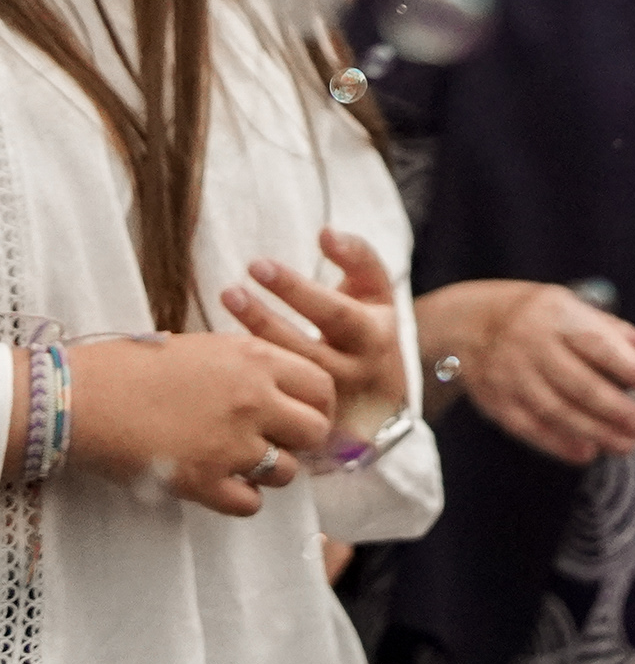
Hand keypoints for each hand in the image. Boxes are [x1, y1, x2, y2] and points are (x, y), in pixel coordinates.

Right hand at [68, 328, 334, 514]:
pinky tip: (223, 486)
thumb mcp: (207, 347)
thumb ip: (251, 364)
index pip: (322, 385)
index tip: (306, 413)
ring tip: (245, 464)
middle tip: (282, 444)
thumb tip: (283, 383)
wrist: (82, 396)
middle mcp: (254, 400)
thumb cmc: (135, 366)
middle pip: (315, 431)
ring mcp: (230, 443)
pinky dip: (241, 500)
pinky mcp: (201, 481)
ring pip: (287, 471)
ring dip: (271, 472)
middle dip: (303, 441)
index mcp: (257, 359)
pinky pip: (249, 504)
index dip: (319, 404)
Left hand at [223, 226, 406, 451]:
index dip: (296, 290)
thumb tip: (326, 232)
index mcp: (376, 335)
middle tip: (230, 289)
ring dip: (252, 343)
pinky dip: (248, 377)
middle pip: (304, 349)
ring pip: (286, 377)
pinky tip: (222, 353)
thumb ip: (358, 259)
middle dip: (265, 317)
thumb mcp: (377, 295)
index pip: (335, 312)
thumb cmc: (369, 331)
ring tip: (224, 307)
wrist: (384, 400)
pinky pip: (274, 403)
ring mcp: (333, 405)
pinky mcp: (311, 431)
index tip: (257, 265)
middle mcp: (356, 372)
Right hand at [447, 279, 634, 464]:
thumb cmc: (536, 315)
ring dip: (593, 431)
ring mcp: (510, 376)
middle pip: (577, 383)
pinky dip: (557, 443)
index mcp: (557, 315)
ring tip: (626, 445)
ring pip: (555, 410)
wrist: (466, 323)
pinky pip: (528, 427)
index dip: (629, 366)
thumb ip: (614, 329)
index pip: (597, 343)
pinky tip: (586, 453)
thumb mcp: (573, 306)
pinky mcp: (495, 402)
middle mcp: (532, 346)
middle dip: (616, 408)